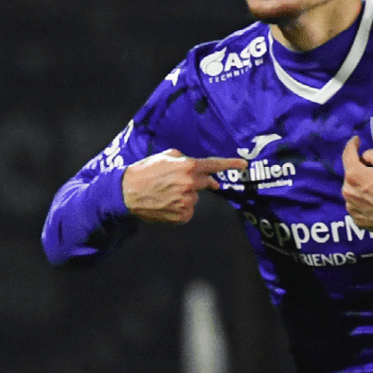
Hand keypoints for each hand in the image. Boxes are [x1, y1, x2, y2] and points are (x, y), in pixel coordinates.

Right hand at [121, 151, 246, 223]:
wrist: (127, 192)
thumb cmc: (144, 171)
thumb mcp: (165, 156)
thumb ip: (185, 159)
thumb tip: (199, 168)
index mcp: (188, 167)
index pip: (214, 165)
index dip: (230, 164)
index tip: (244, 165)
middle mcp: (191, 184)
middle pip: (206, 183)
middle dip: (200, 182)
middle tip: (182, 182)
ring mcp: (187, 201)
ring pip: (195, 198)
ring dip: (186, 195)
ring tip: (165, 193)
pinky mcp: (182, 215)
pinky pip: (188, 210)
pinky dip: (180, 208)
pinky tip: (166, 204)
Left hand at [341, 136, 372, 239]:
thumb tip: (364, 158)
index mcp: (354, 176)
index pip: (347, 155)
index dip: (351, 145)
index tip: (356, 140)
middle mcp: (347, 192)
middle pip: (350, 175)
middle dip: (359, 170)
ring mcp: (351, 209)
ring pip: (352, 191)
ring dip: (361, 186)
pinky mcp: (357, 221)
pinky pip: (357, 205)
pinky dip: (364, 201)